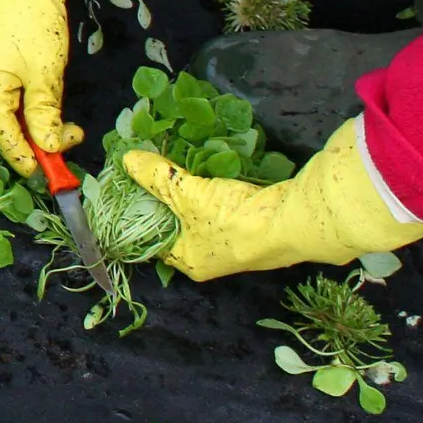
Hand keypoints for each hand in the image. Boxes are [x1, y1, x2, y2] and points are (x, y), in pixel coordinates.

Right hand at [0, 0, 118, 175]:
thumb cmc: (33, 23)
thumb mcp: (45, 75)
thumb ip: (45, 116)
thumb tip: (51, 148)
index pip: (7, 141)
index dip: (32, 161)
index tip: (57, 174)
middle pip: (8, 130)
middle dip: (38, 142)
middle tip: (71, 142)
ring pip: (13, 114)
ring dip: (39, 124)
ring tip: (67, 126)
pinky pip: (14, 97)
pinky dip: (34, 106)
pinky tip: (52, 105)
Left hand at [123, 118, 422, 279]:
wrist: (294, 222)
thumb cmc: (234, 220)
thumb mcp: (188, 195)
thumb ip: (158, 177)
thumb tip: (128, 159)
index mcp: (190, 263)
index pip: (154, 242)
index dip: (141, 217)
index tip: (131, 191)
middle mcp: (212, 260)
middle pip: (180, 227)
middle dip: (170, 201)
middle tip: (153, 173)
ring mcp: (238, 245)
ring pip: (205, 216)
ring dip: (195, 193)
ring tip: (178, 166)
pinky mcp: (258, 227)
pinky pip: (228, 207)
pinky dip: (219, 190)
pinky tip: (213, 169)